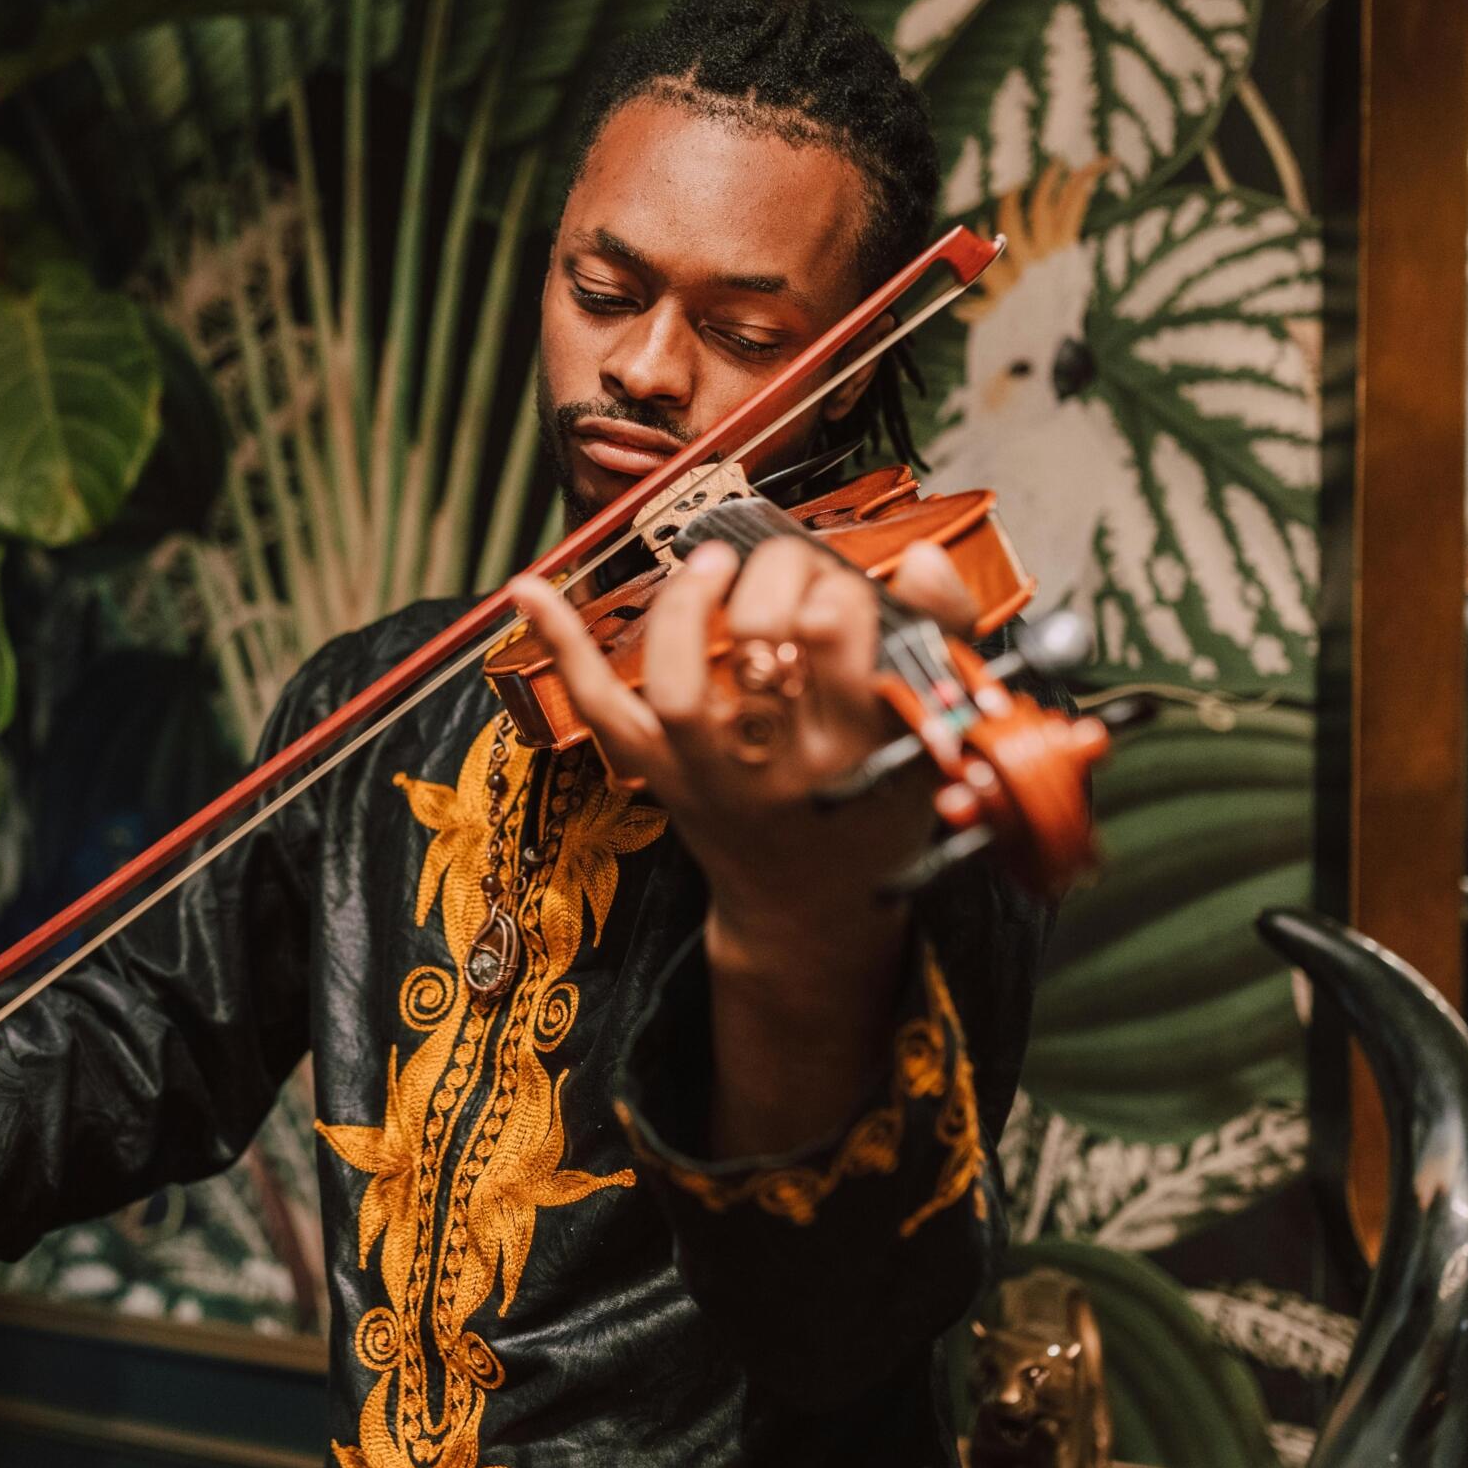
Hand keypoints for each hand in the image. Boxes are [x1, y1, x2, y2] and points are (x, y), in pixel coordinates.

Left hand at [507, 535, 979, 981]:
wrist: (813, 910)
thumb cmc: (878, 808)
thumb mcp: (933, 733)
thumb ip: (939, 637)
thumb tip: (918, 557)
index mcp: (862, 747)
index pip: (840, 633)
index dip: (834, 587)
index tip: (839, 589)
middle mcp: (782, 763)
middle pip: (765, 640)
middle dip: (773, 576)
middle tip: (785, 570)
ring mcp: (713, 773)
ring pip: (681, 682)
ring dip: (686, 604)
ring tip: (711, 564)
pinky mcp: (663, 778)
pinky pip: (602, 708)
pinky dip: (562, 645)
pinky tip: (529, 590)